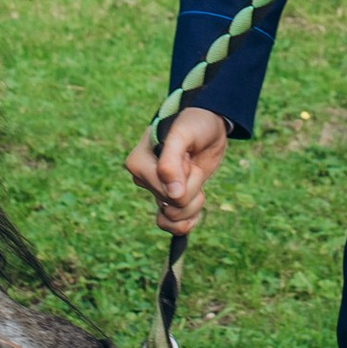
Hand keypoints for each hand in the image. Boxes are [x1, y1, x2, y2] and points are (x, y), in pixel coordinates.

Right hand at [127, 106, 229, 236]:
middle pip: (172, 206)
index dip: (186, 176)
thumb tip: (172, 196)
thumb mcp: (183, 134)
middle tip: (192, 162)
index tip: (187, 154)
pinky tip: (195, 211)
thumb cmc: (193, 123)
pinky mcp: (170, 198)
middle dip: (192, 186)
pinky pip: (171, 225)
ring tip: (195, 178)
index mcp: (138, 162)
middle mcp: (143, 178)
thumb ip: (171, 162)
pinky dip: (186, 222)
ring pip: (173, 218)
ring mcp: (156, 190)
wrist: (208, 124)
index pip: (164, 190)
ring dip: (194, 203)